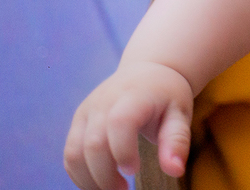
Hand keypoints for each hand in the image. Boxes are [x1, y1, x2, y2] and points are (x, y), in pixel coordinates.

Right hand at [64, 61, 192, 189]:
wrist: (148, 71)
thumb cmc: (167, 95)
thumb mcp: (180, 112)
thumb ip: (177, 140)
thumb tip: (176, 170)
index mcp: (133, 95)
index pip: (120, 123)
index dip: (123, 151)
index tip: (135, 171)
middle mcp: (104, 102)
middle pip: (93, 143)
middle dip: (105, 175)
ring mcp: (87, 111)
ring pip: (74, 152)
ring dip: (89, 179)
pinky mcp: (78, 121)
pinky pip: (70, 154)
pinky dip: (80, 174)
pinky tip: (99, 183)